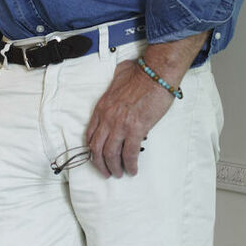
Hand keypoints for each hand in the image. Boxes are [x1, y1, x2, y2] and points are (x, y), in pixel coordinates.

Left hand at [86, 59, 172, 178]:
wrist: (155, 73)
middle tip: (106, 171)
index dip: (92, 149)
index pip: (90, 133)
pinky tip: (133, 169)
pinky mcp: (136, 129)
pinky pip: (129, 153)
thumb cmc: (140, 72)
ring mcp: (120, 124)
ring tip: (120, 173)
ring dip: (114, 167)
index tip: (96, 156)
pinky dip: (130, 164)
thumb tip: (119, 82)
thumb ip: (115, 84)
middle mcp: (107, 118)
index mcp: (102, 107)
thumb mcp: (118, 76)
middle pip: (97, 148)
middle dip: (100, 164)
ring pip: (110, 154)